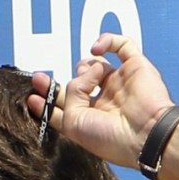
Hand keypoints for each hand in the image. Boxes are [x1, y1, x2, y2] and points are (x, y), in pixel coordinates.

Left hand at [28, 33, 172, 168]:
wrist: (145, 135)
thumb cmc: (111, 139)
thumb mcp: (74, 126)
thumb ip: (66, 100)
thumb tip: (74, 77)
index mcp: (91, 120)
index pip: (66, 104)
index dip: (48, 97)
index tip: (33, 93)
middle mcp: (104, 102)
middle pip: (77, 83)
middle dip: (61, 81)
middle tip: (41, 79)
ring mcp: (120, 83)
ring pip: (94, 64)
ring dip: (85, 68)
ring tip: (92, 79)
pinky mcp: (135, 67)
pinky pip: (121, 45)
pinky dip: (106, 41)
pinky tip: (96, 49)